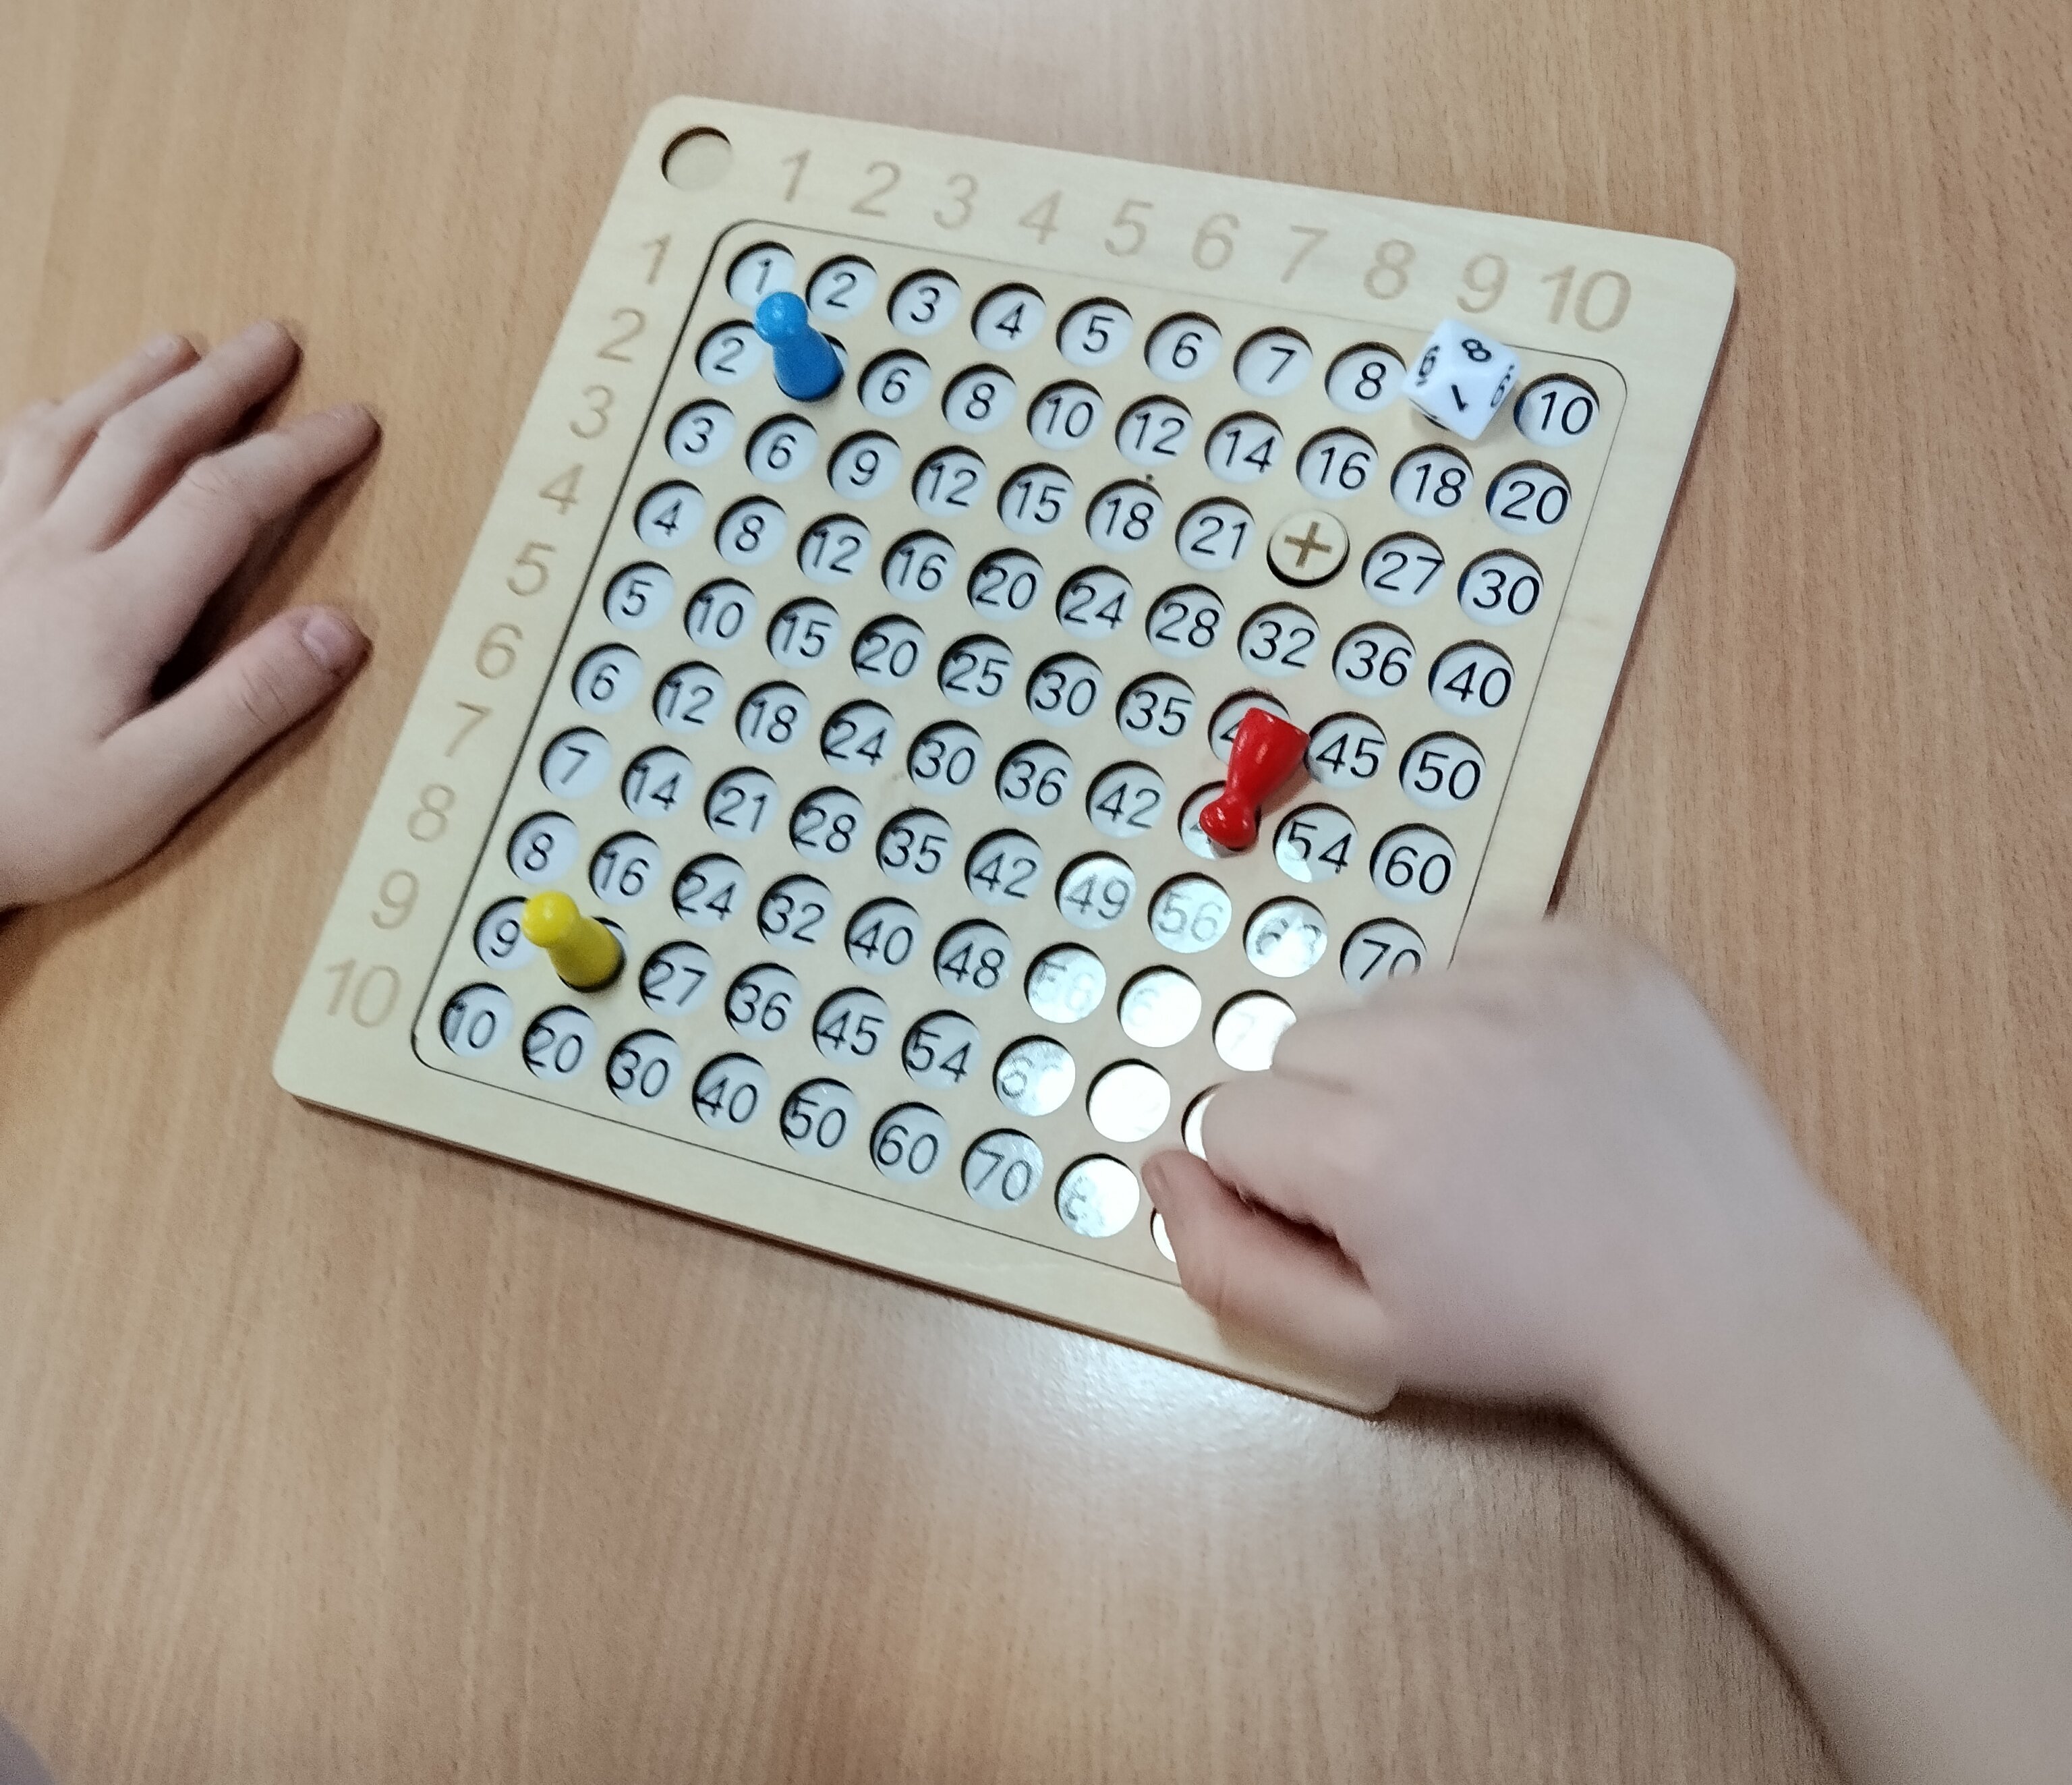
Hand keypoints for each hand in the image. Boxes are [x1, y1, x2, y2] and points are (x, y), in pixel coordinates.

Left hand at [0, 321, 376, 907]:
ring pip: (66, 432)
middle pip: (146, 438)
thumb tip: (339, 631)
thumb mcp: (152, 788)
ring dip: (132, 382)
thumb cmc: (22, 820)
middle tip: (275, 342)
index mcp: (113, 608)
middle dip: (221, 385)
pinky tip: (59, 411)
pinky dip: (43, 420)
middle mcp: (49, 557)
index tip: (352, 422)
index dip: (297, 453)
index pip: (227, 500)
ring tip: (179, 348)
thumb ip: (248, 704)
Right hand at [1144, 922, 1877, 1413]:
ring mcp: (1516, 982)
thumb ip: (1229, 1264)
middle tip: (1432, 1182)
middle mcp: (1423, 1045)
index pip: (1230, 1118)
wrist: (1725, 1303)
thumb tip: (1157, 1170)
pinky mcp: (1589, 946)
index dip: (1282, 1180)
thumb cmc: (1540, 1332)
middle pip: (1299, 1045)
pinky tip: (1541, 1075)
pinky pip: (1479, 943)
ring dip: (1411, 1053)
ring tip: (1497, 1130)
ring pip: (1385, 994)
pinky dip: (1490, 1000)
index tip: (1360, 1220)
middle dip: (1336, 1112)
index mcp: (1359, 1150)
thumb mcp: (1366, 1341)